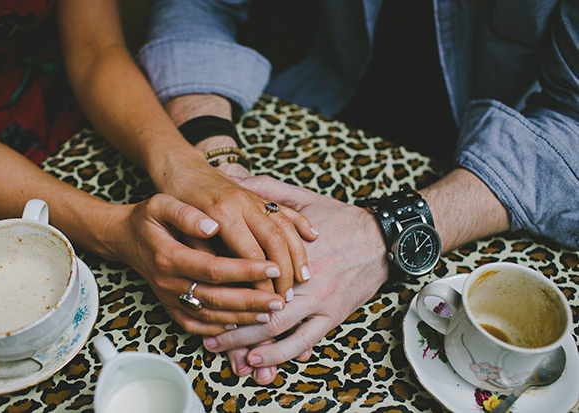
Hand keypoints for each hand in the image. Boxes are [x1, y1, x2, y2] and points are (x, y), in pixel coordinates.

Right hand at [105, 193, 291, 335]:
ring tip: (271, 311)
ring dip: (242, 317)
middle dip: (251, 300)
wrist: (123, 238)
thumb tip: (211, 225)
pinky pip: (196, 324)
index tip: (273, 266)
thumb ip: (184, 213)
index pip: (214, 267)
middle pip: (216, 298)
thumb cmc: (147, 218)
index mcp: (169, 256)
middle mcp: (168, 282)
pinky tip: (243, 322)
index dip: (245, 270)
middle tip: (281, 298)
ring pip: (210, 315)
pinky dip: (221, 328)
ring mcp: (169, 298)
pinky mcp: (170, 307)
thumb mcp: (160, 204)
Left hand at [157, 152, 316, 299]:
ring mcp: (256, 199)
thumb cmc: (176, 196)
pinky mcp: (260, 195)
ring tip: (302, 281)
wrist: (180, 165)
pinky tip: (312, 240)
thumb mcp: (178, 224)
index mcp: (224, 212)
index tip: (263, 303)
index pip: (251, 255)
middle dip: (284, 274)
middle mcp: (245, 204)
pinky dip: (302, 225)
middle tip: (286, 299)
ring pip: (286, 228)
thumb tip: (217, 280)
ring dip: (297, 255)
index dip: (259, 282)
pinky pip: (289, 211)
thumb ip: (200, 248)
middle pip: (275, 243)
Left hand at [202, 176, 388, 381]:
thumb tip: (233, 178)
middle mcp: (302, 278)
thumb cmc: (340, 218)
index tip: (198, 289)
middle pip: (257, 305)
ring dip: (246, 345)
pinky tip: (259, 362)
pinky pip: (304, 342)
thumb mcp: (303, 198)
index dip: (221, 283)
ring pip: (276, 329)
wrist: (383, 238)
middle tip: (201, 331)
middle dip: (227, 322)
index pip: (249, 269)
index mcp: (289, 249)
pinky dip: (279, 354)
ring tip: (221, 351)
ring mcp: (318, 300)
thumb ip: (267, 191)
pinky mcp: (332, 316)